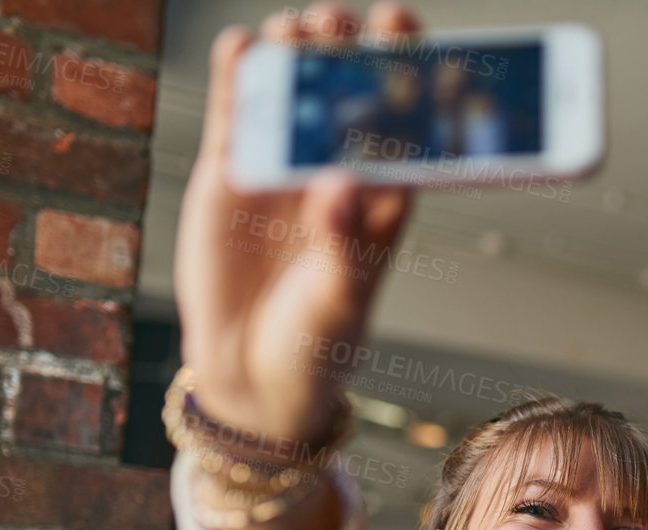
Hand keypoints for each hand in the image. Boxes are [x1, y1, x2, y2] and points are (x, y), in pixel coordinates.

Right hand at [174, 1, 418, 450]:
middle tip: (351, 20)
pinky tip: (242, 45)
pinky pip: (237, 114)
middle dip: (353, 54)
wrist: (251, 377)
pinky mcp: (230, 174)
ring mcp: (283, 169)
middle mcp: (337, 174)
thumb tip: (339, 183)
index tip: (417, 40)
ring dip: (299, 56)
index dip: (414, 82)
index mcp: (385, 202)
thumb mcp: (338, 300)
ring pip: (295, 95)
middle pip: (351, 98)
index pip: (409, 130)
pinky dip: (238, 78)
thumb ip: (342, 243)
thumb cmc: (315, 345)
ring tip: (303, 29)